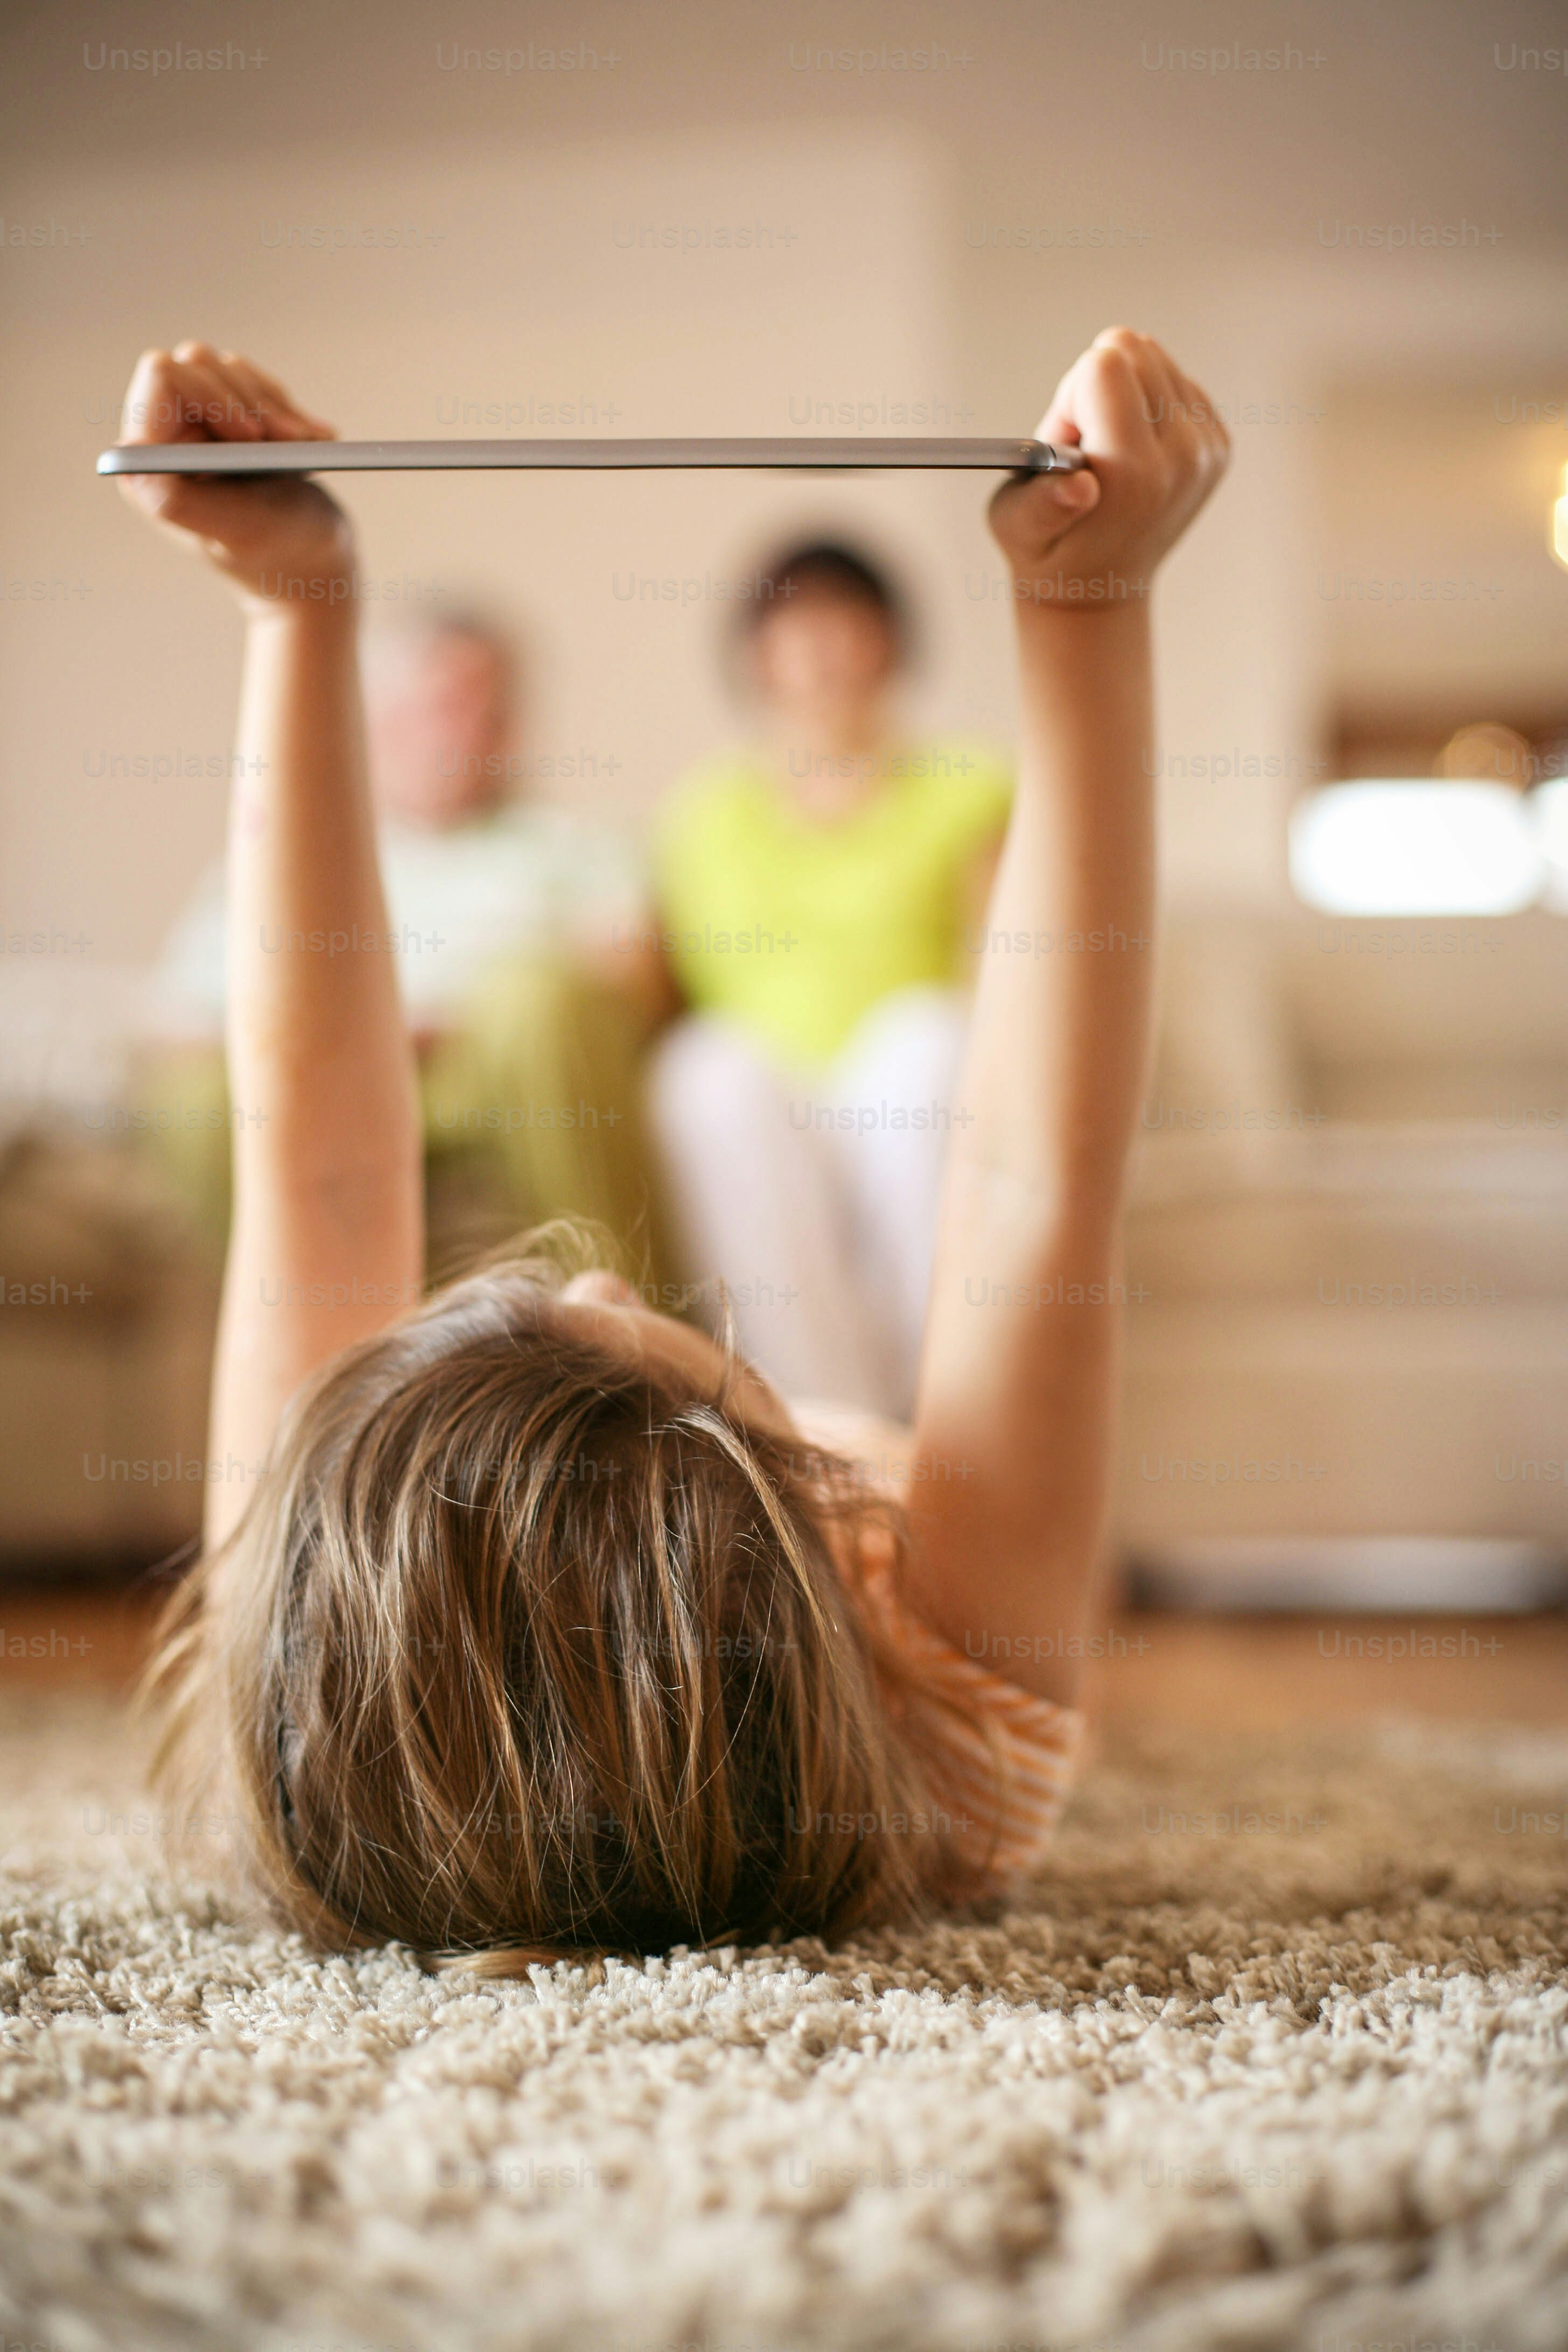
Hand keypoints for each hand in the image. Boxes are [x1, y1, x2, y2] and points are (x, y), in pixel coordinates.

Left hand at [115, 343, 354, 617]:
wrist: (315, 565)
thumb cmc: (279, 553)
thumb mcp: (233, 529)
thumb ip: (176, 498)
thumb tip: (125, 455)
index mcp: (150, 463)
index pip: (165, 376)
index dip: (214, 395)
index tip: (253, 437)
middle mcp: (164, 439)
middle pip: (197, 362)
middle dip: (251, 400)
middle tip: (289, 441)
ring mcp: (196, 427)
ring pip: (228, 368)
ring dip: (274, 407)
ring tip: (301, 445)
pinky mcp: (227, 422)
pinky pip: (252, 382)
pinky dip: (287, 410)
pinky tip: (310, 441)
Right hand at [989, 327, 1228, 610]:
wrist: (1100, 588)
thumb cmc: (1051, 552)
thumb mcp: (1018, 529)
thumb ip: (1038, 504)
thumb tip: (1080, 486)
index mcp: (1135, 474)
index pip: (1103, 365)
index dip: (1070, 398)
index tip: (1069, 444)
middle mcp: (1183, 457)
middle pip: (1133, 349)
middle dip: (1094, 389)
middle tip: (1087, 446)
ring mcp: (1207, 448)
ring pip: (1154, 357)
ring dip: (1118, 392)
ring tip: (1107, 449)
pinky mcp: (1219, 440)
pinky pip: (1175, 377)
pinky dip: (1145, 400)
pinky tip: (1131, 446)